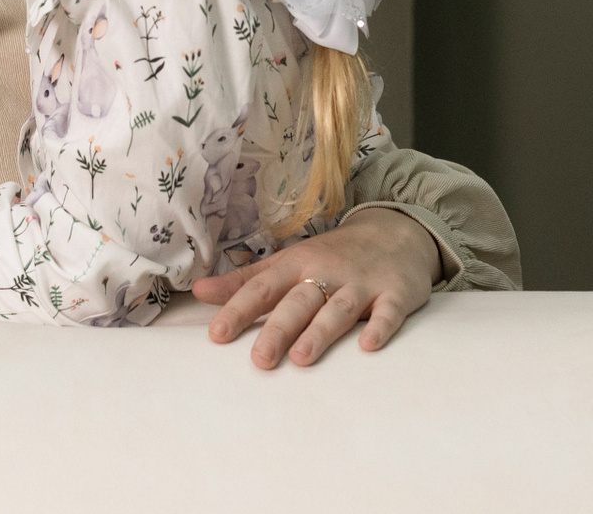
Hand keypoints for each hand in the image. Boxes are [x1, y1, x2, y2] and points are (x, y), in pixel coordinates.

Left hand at [191, 208, 439, 366]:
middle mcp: (325, 273)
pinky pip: (388, 312)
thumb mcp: (286, 262)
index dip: (238, 310)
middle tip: (260, 360)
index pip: (261, 288)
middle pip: (297, 302)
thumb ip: (245, 281)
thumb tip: (198, 292)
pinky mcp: (394, 294)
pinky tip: (369, 346)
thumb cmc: (329, 256)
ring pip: (337, 309)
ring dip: (320, 333)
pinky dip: (380, 327)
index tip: (217, 335)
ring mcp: (361, 284)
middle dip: (278, 329)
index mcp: (295, 265)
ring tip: (302, 359)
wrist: (393, 232)